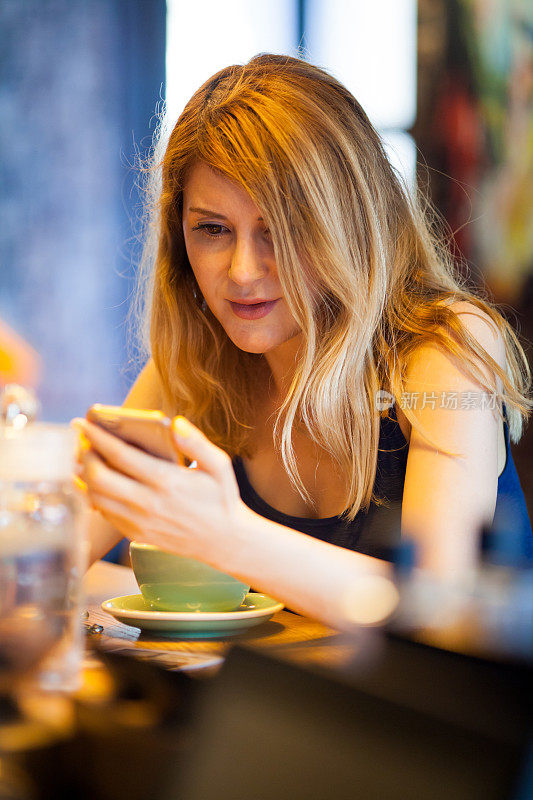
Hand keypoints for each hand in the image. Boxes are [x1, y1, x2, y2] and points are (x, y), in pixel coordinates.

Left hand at [71, 416, 243, 559]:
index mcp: (167, 481)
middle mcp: (149, 503)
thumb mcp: (219, 465)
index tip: (84, 423)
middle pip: (99, 477)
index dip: (97, 437)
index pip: (120, 455)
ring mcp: (140, 521)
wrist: (225, 541)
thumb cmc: (222, 498)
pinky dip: (95, 495)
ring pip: (96, 497)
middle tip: (84, 441)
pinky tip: (97, 482)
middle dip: (85, 455)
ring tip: (85, 459)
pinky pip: (105, 513)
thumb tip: (176, 423)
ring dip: (85, 476)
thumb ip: (196, 442)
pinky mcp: (136, 534)